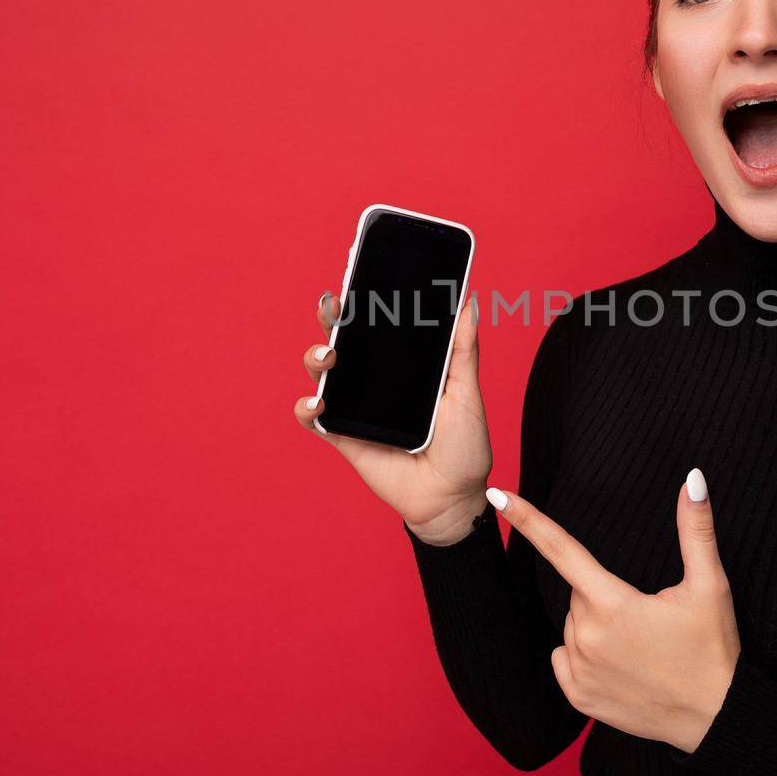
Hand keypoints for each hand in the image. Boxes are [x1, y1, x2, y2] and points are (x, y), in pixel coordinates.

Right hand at [295, 290, 492, 536]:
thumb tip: (469, 302)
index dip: (365, 301)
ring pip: (323, 372)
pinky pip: (313, 417)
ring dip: (316, 355)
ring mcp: (357, 407)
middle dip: (332, 316)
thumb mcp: (466, 393)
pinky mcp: (343, 435)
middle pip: (344, 339)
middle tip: (333, 304)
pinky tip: (318, 401)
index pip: (379, 326)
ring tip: (330, 354)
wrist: (453, 497)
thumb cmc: (464, 446)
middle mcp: (376, 381)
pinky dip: (307, 406)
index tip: (360, 277)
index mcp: (404, 366)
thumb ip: (463, 350)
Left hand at [488, 468, 740, 754]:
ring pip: (573, 627)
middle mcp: (587, 636)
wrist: (717, 716)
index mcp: (612, 603)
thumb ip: (696, 529)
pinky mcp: (580, 698)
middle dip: (604, 595)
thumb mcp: (710, 585)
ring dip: (596, 627)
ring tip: (640, 645)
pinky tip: (617, 665)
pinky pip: (563, 660)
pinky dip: (582, 657)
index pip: (561, 549)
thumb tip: (694, 479)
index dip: (528, 519)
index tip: (497, 495)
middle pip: (578, 594)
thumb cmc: (713, 648)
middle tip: (647, 616)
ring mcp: (580, 671)